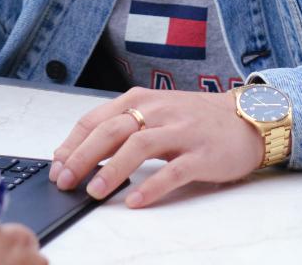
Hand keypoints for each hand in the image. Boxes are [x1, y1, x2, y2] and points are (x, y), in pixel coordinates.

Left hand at [49, 87, 264, 208]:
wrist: (245, 118)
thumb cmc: (194, 119)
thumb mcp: (154, 113)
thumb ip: (122, 127)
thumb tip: (79, 153)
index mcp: (141, 100)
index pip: (96, 119)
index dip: (73, 144)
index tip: (56, 166)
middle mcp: (158, 111)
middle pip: (112, 130)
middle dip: (83, 156)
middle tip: (66, 181)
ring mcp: (181, 131)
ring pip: (139, 146)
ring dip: (113, 170)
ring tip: (95, 192)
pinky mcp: (201, 153)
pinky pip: (173, 171)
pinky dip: (152, 186)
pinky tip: (136, 201)